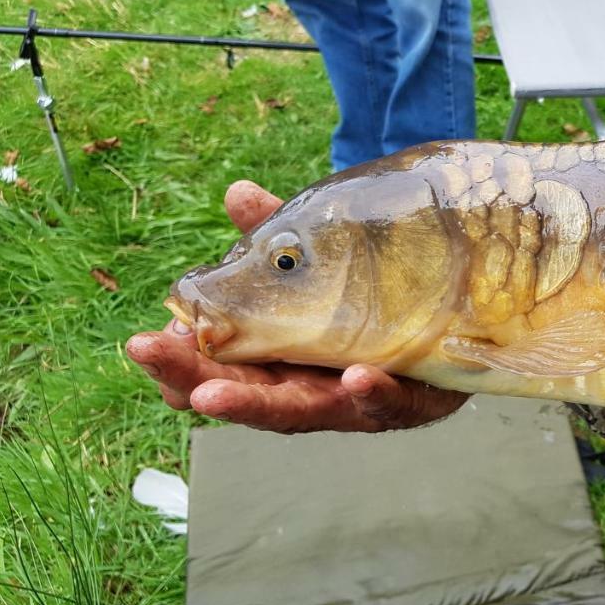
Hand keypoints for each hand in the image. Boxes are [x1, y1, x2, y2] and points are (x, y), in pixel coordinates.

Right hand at [126, 180, 468, 432]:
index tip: (145, 344)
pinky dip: (372, 392)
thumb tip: (237, 193)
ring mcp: (361, 400)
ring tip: (220, 396)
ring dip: (265, 404)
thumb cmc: (377, 287)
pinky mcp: (413, 400)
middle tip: (172, 380)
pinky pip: (393, 402)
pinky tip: (356, 377)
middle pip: (253, 398)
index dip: (181, 364)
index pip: (222, 367)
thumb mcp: (325, 256)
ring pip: (309, 411)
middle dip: (207, 391)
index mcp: (283, 357)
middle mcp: (315, 386)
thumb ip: (284, 235)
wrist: (460, 304)